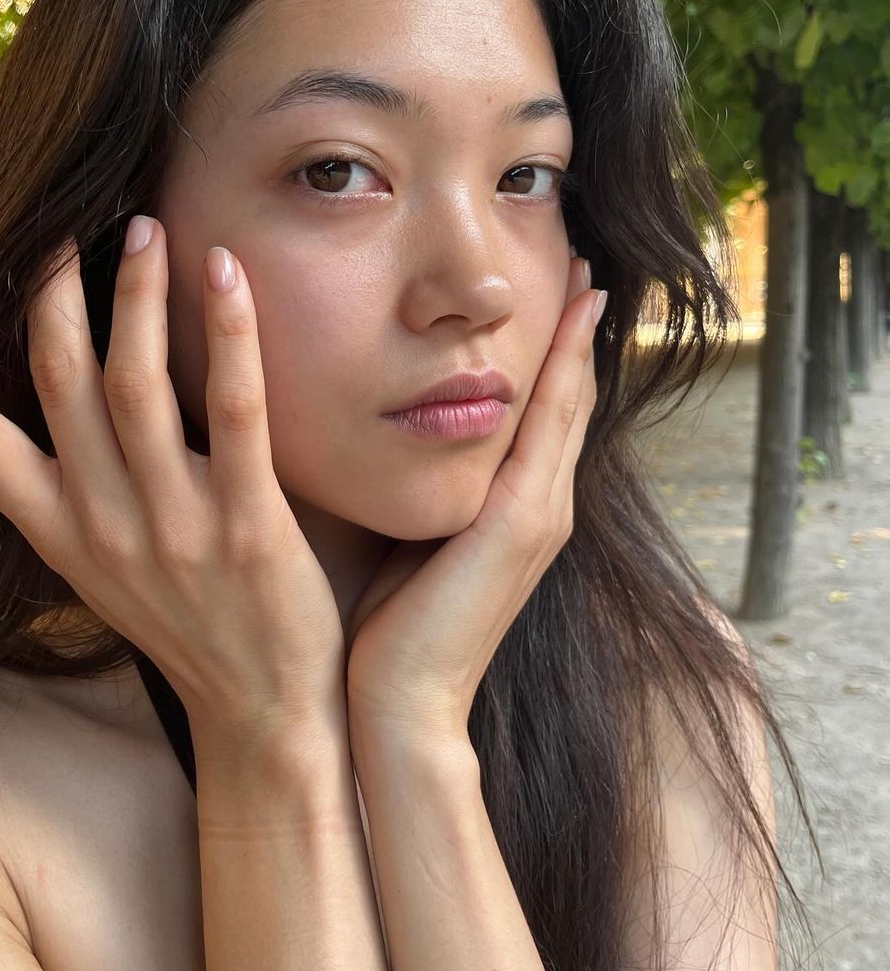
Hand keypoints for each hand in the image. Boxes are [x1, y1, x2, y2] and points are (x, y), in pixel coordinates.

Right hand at [0, 218, 345, 746]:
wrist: (263, 712)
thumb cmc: (188, 622)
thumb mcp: (102, 562)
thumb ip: (77, 487)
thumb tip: (65, 393)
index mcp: (55, 532)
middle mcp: (99, 525)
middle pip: (54, 382)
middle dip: (51, 289)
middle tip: (67, 217)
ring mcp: (171, 526)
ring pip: (132, 383)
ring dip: (132, 293)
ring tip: (144, 225)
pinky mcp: (246, 526)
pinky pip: (233, 410)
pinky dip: (227, 333)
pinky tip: (226, 272)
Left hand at [344, 254, 601, 742]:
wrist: (396, 706)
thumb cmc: (386, 626)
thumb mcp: (407, 538)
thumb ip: (416, 489)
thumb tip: (387, 435)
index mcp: (513, 511)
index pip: (540, 416)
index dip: (552, 355)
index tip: (552, 293)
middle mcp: (541, 507)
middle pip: (565, 399)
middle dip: (574, 332)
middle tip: (581, 264)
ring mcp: (541, 515)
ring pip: (567, 404)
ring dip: (577, 338)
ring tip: (583, 277)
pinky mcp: (523, 524)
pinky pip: (550, 427)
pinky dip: (565, 370)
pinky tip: (569, 319)